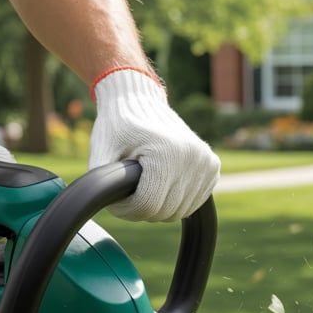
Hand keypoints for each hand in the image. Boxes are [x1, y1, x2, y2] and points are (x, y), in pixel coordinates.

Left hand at [88, 68, 219, 220]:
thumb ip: (102, 186)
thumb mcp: (100, 155)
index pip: (147, 206)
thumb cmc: (117, 128)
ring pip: (181, 211)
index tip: (116, 199)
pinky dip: (176, 200)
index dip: (126, 209)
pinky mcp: (212, 166)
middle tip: (128, 193)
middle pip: (166, 211)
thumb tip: (117, 211)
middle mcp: (192, 156)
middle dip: (142, 209)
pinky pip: (193, 202)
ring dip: (160, 207)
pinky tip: (163, 184)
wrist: (138, 100)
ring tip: (144, 187)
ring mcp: (206, 161)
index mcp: (166, 152)